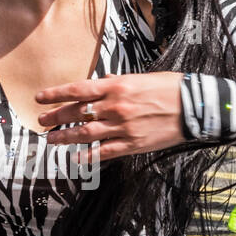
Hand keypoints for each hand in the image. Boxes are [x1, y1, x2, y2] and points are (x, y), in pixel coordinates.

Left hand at [37, 71, 185, 161]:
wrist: (194, 106)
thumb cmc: (171, 88)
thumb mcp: (141, 77)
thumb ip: (118, 82)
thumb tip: (102, 82)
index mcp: (117, 86)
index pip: (78, 90)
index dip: (56, 94)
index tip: (40, 98)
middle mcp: (115, 106)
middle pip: (77, 112)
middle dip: (56, 117)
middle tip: (42, 121)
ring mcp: (123, 127)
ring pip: (86, 133)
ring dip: (65, 137)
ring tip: (52, 139)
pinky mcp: (132, 144)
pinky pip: (105, 152)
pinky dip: (89, 156)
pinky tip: (76, 158)